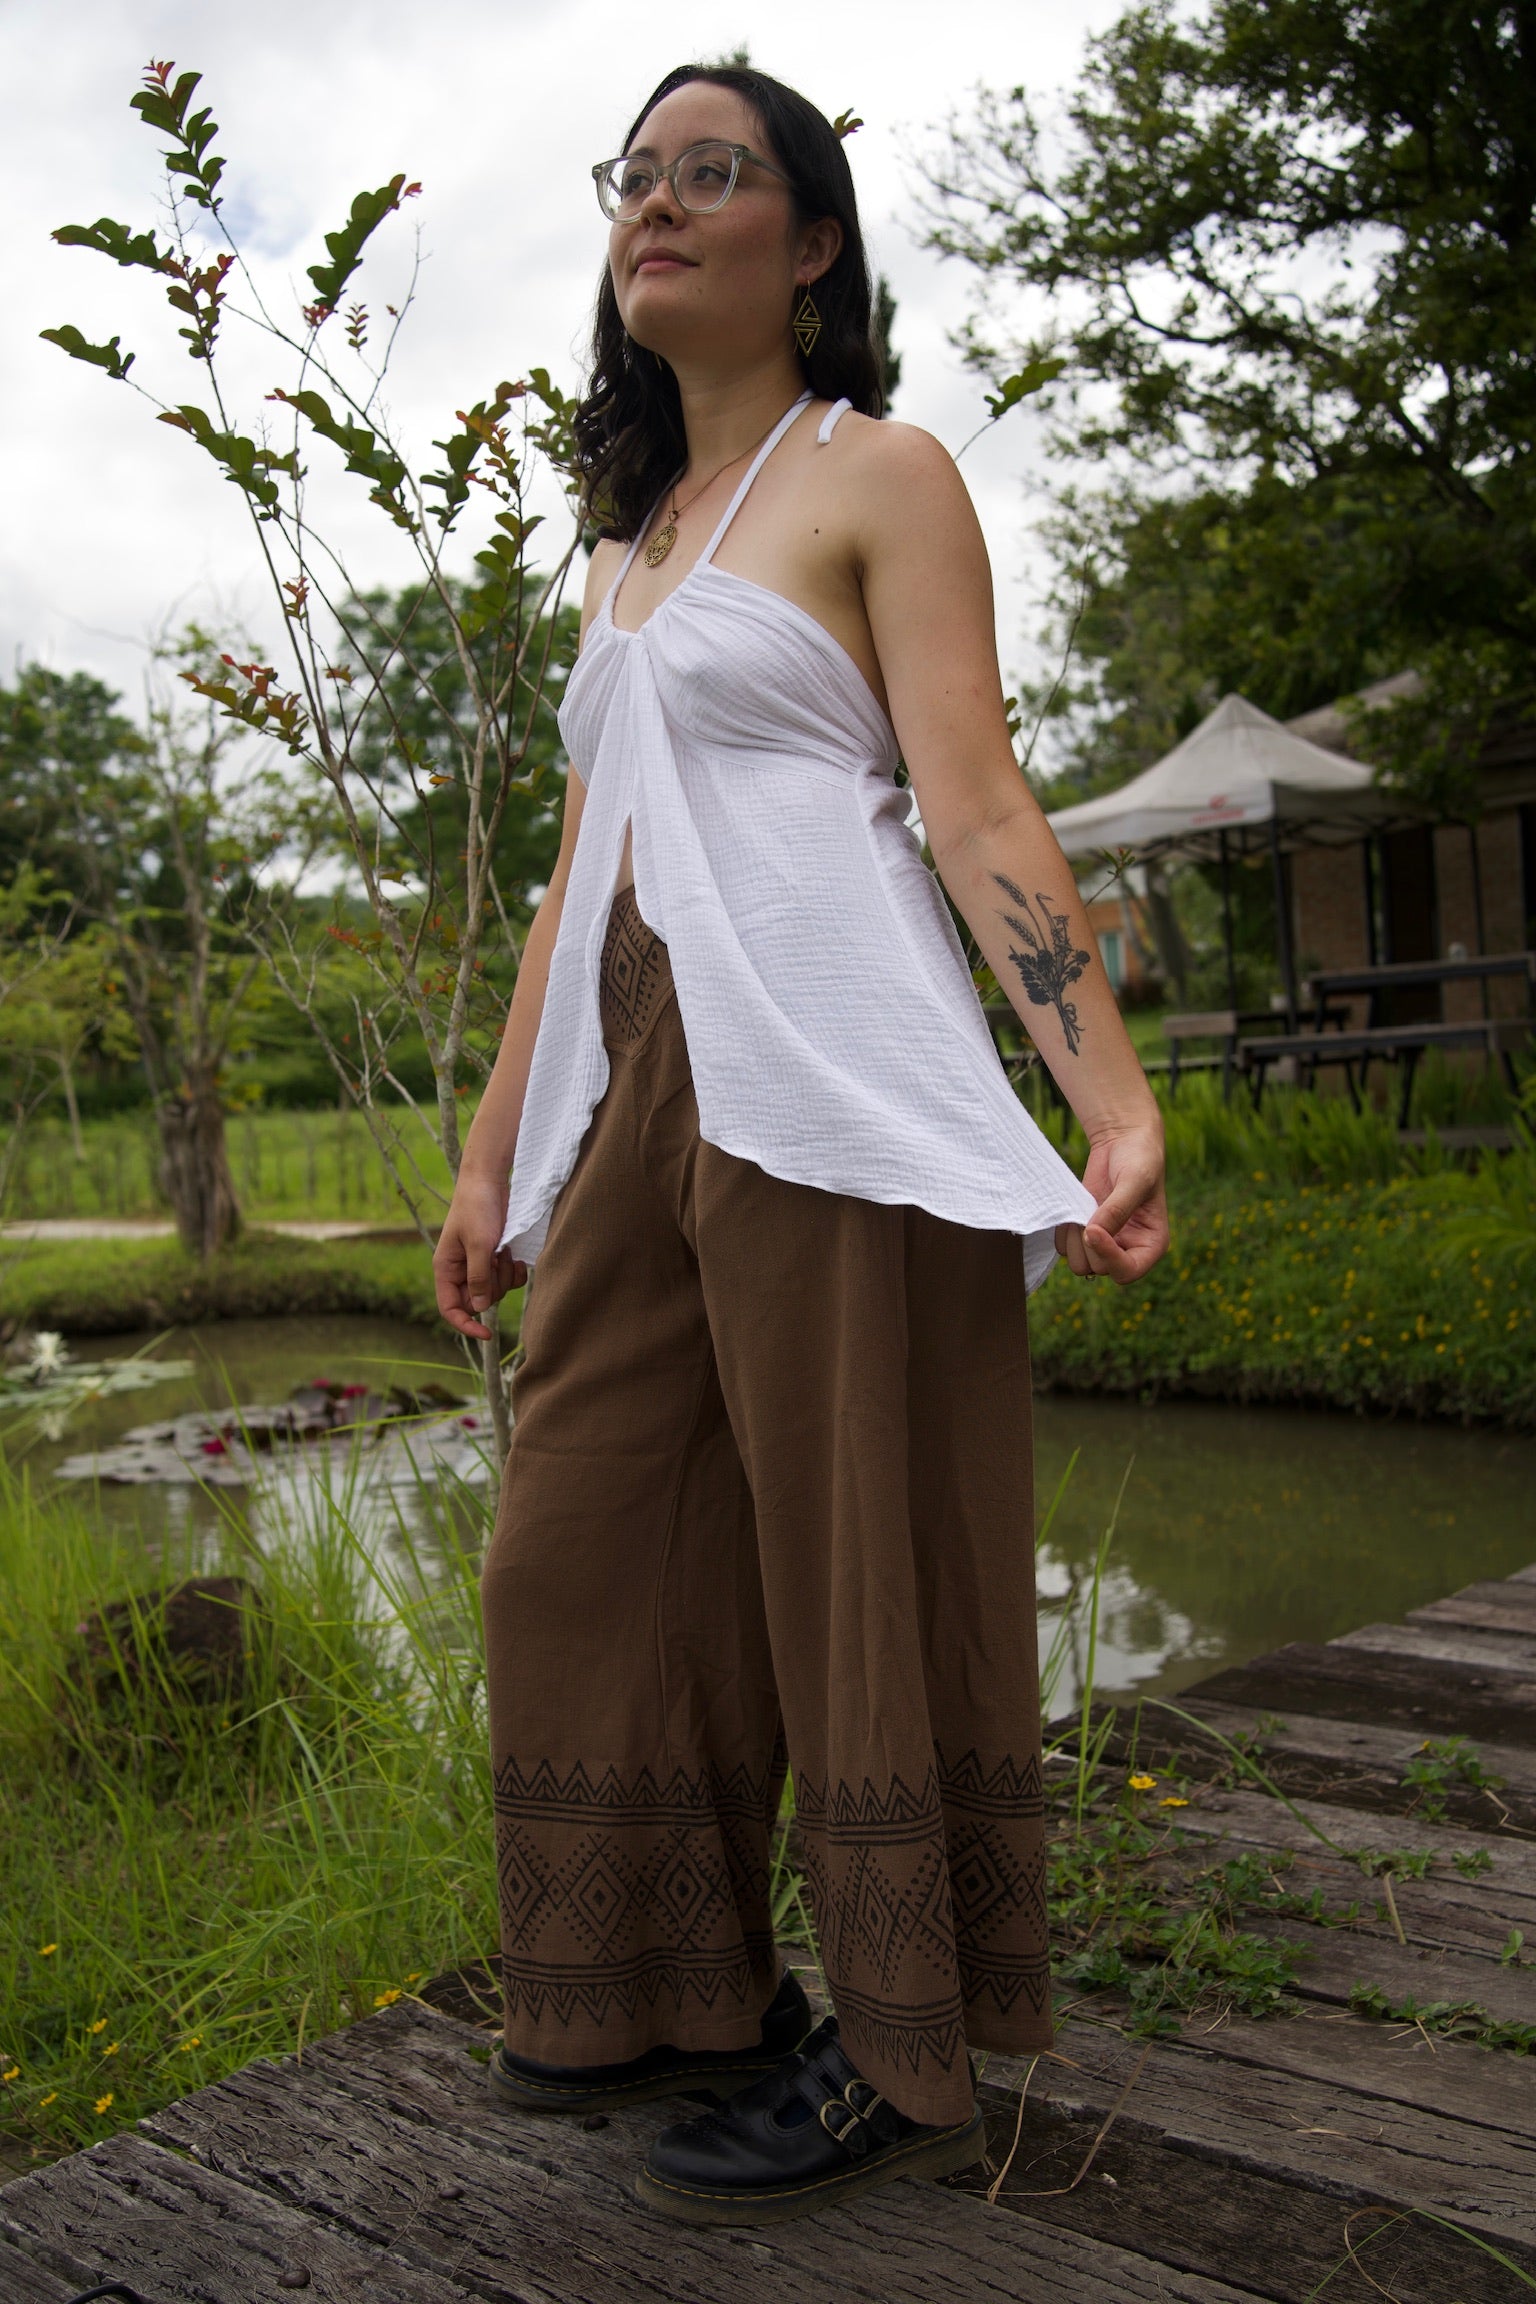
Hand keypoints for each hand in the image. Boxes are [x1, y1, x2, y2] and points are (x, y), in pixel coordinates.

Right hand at [434, 1172, 523, 1340]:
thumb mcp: (479, 1244)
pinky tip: (515, 1256)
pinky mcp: (494, 1257)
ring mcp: (478, 1265)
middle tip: (498, 1261)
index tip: (486, 1334)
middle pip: (478, 1301)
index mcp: (445, 1269)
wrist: (489, 1181)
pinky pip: (507, 1279)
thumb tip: (479, 1307)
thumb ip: (478, 1277)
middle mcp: (460, 1270)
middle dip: (493, 1287)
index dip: (465, 1325)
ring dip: (505, 1276)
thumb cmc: (477, 1208)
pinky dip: (513, 1271)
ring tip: (504, 1251)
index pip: (450, 1309)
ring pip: (495, 1290)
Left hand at [1055, 1120, 1167, 1283]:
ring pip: (1079, 1264)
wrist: (1122, 1143)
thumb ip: (1116, 1210)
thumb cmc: (1139, 1160)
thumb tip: (1091, 1235)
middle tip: (1091, 1210)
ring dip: (1075, 1239)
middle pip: (1098, 1269)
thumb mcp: (1134, 1181)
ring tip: (1084, 1210)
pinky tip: (1076, 1209)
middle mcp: (1129, 1250)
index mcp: (1151, 1245)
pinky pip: (1064, 1248)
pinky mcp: (1085, 1234)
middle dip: (1089, 1243)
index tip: (1093, 1228)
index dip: (1107, 1256)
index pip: (1126, 1272)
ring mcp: (1105, 1244)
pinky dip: (1064, 1232)